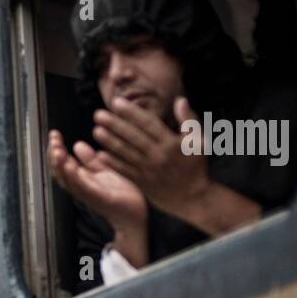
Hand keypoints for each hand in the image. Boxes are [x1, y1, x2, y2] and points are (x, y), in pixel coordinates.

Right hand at [48, 129, 147, 228]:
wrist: (136, 215)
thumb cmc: (122, 195)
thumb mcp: (106, 171)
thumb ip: (91, 160)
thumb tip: (77, 145)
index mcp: (82, 180)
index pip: (63, 164)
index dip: (56, 150)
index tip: (54, 135)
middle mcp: (81, 188)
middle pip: (60, 172)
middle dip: (54, 156)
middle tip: (53, 140)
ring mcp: (89, 194)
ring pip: (68, 181)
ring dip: (60, 166)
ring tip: (57, 151)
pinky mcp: (100, 199)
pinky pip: (83, 188)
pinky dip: (75, 178)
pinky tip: (71, 166)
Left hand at [91, 96, 209, 218]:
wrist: (191, 197)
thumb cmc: (195, 166)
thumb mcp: (199, 142)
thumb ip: (189, 120)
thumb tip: (180, 100)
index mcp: (172, 144)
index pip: (148, 124)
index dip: (131, 112)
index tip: (117, 102)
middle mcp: (158, 156)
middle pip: (133, 137)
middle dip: (115, 125)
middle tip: (98, 114)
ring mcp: (149, 170)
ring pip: (126, 153)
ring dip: (110, 142)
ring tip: (96, 130)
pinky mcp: (142, 182)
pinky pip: (125, 171)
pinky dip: (112, 163)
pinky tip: (100, 154)